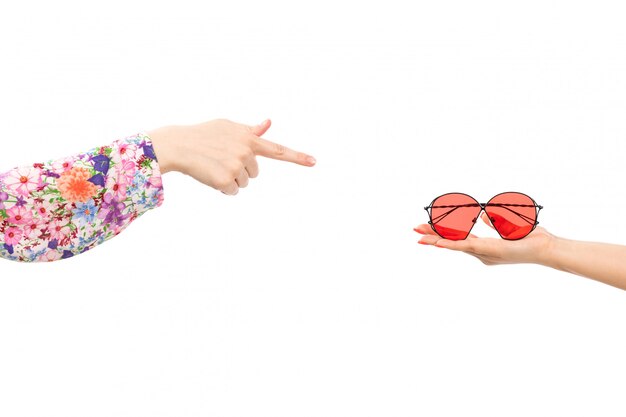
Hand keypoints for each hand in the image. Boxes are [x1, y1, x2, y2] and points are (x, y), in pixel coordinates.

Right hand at [149, 118, 315, 194]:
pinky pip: (232, 192)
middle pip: (254, 173)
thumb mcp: (228, 126)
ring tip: (214, 165)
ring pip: (243, 183)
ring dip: (230, 179)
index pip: (278, 149)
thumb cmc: (203, 134)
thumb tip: (268, 123)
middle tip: (221, 159)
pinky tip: (210, 175)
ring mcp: (237, 166)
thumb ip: (250, 130)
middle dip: (240, 169)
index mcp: (249, 139)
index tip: (314, 162)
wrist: (179, 144)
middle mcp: (246, 152)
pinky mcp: (226, 180)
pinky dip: (222, 188)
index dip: (298, 157)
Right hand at [414, 213, 555, 265]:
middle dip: (432, 236)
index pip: (459, 239)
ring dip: (435, 240)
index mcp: (485, 248)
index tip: (428, 229)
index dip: (443, 234)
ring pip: (454, 245)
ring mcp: (483, 253)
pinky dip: (449, 243)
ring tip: (419, 237)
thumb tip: (481, 216)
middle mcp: (481, 253)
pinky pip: (464, 246)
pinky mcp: (487, 251)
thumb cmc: (531, 238)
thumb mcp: (509, 225)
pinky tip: (436, 242)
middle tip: (415, 231)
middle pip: (452, 242)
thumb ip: (493, 221)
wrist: (545, 248)